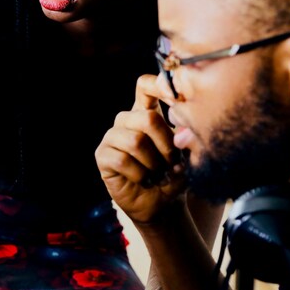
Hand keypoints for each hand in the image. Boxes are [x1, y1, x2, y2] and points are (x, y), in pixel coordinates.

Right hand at [94, 74, 185, 223]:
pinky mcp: (103, 155)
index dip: (158, 85)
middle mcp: (127, 120)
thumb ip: (185, 139)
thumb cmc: (174, 174)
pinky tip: (144, 180)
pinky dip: (140, 174)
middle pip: (147, 118)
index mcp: (147, 112)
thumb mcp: (186, 155)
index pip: (145, 86)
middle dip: (167, 144)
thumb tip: (181, 134)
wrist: (161, 204)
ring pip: (136, 141)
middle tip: (173, 162)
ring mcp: (112, 137)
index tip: (176, 98)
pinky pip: (122, 159)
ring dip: (154, 163)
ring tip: (159, 174)